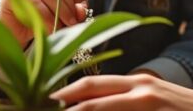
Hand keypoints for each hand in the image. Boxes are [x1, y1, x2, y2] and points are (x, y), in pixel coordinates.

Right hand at [0, 0, 87, 51]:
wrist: (16, 31)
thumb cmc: (41, 20)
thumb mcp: (61, 16)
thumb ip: (74, 11)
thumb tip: (81, 11)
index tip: (82, 13)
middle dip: (69, 9)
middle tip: (73, 24)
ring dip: (58, 14)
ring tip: (61, 27)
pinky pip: (33, 3)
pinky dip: (44, 16)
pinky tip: (49, 27)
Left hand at [51, 74, 192, 110]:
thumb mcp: (159, 102)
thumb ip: (131, 102)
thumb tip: (98, 107)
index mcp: (137, 83)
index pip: (90, 86)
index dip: (62, 95)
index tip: (40, 104)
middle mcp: (139, 87)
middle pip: (87, 95)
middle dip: (59, 105)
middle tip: (33, 108)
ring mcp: (149, 101)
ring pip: (98, 109)